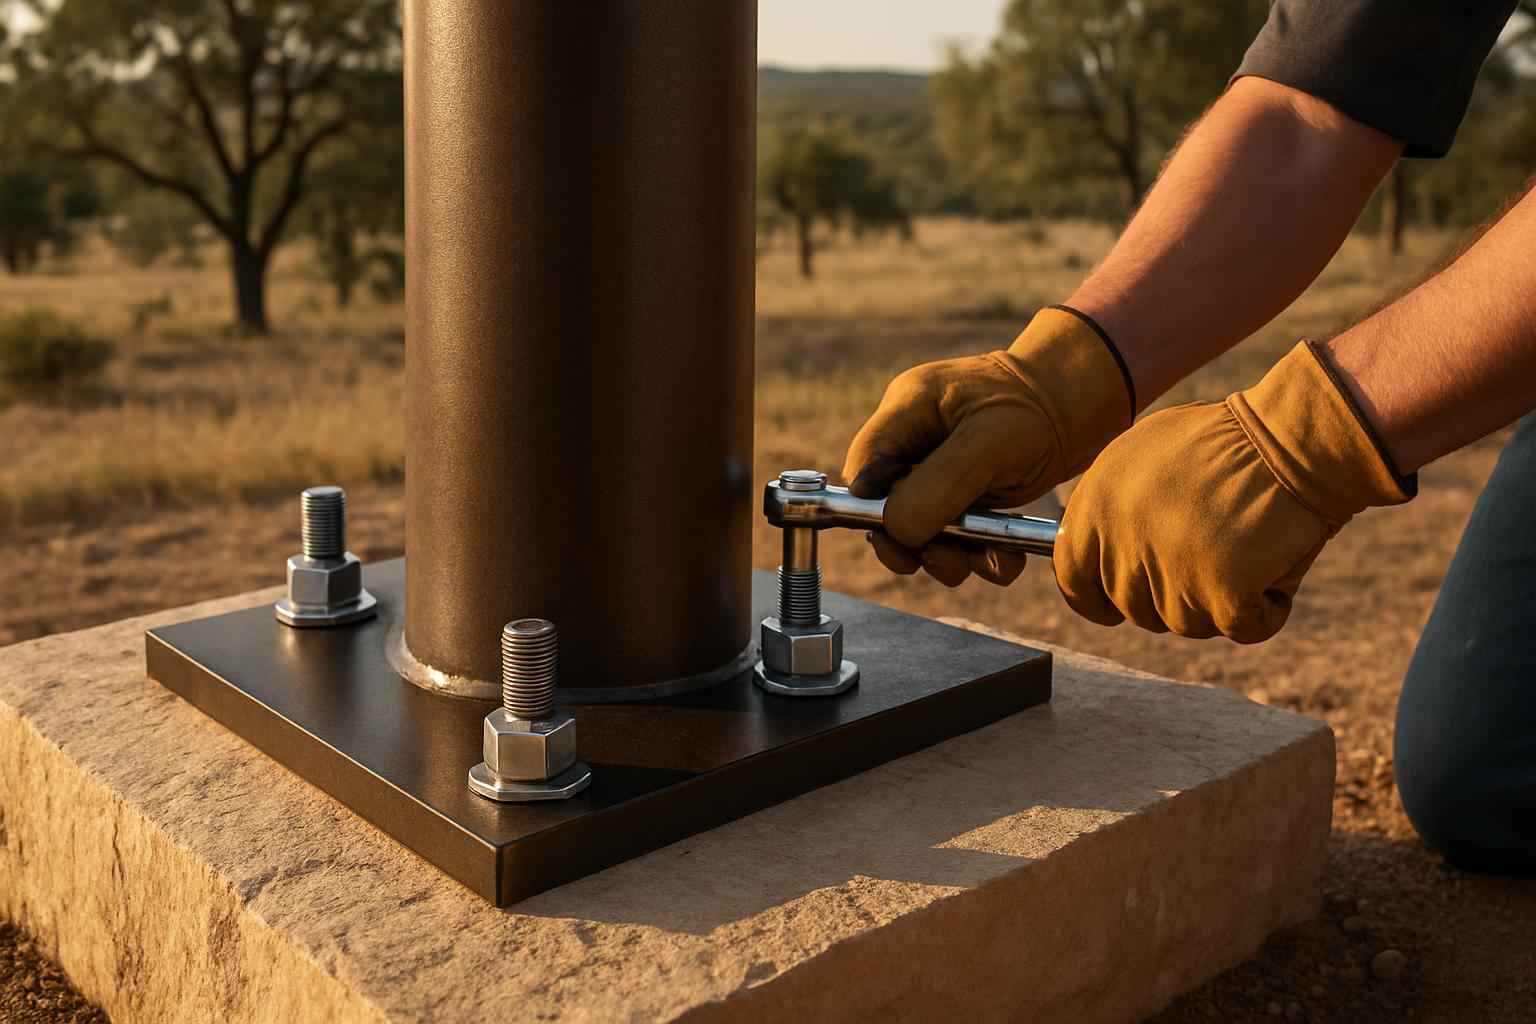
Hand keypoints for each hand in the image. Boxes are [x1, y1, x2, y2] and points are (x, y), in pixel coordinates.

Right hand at [842, 306, 1132, 585]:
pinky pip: (961, 539)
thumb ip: (936, 485)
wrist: (1086, 404)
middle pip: (887, 506)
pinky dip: (981, 558)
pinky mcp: (971, 496)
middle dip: (914, 541)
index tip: (897, 536)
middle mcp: (919, 441)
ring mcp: (943, 470)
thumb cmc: (1038, 408)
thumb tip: (896, 529)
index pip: (864, 466)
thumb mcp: (988, 443)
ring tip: (979, 559)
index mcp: (909, 410)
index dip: (870, 507)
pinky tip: (1004, 558)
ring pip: (923, 530)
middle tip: (942, 558)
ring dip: (948, 557)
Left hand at [1055, 342, 1413, 641]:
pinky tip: (1276, 564)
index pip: (1073, 577)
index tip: (1112, 609)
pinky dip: (1265, 609)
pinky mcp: (1219, 593)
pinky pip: (1240, 627)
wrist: (1294, 436)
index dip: (1094, 599)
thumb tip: (1098, 548)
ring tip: (1247, 544)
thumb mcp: (1146, 454)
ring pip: (1186, 623)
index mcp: (1096, 503)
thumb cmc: (1229, 439)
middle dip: (1171, 595)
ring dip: (1219, 600)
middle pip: (1135, 607)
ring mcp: (1169, 570)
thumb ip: (1114, 505)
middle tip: (1212, 555)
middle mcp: (1122, 539)